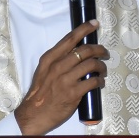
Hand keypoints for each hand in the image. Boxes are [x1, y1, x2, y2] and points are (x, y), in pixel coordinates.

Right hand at [14, 20, 107, 135]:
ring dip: (102, 66)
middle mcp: (57, 66)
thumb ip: (58, 61)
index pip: (69, 39)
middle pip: (85, 50)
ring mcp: (66, 79)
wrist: (34, 114)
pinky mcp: (73, 93)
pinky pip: (94, 81)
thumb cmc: (40, 92)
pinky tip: (100, 83)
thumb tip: (77, 54)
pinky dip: (100, 81)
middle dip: (99, 49)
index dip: (84, 29)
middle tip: (104, 53)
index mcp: (49, 59)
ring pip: (92, 64)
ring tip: (103, 70)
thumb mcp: (44, 71)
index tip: (94, 23)